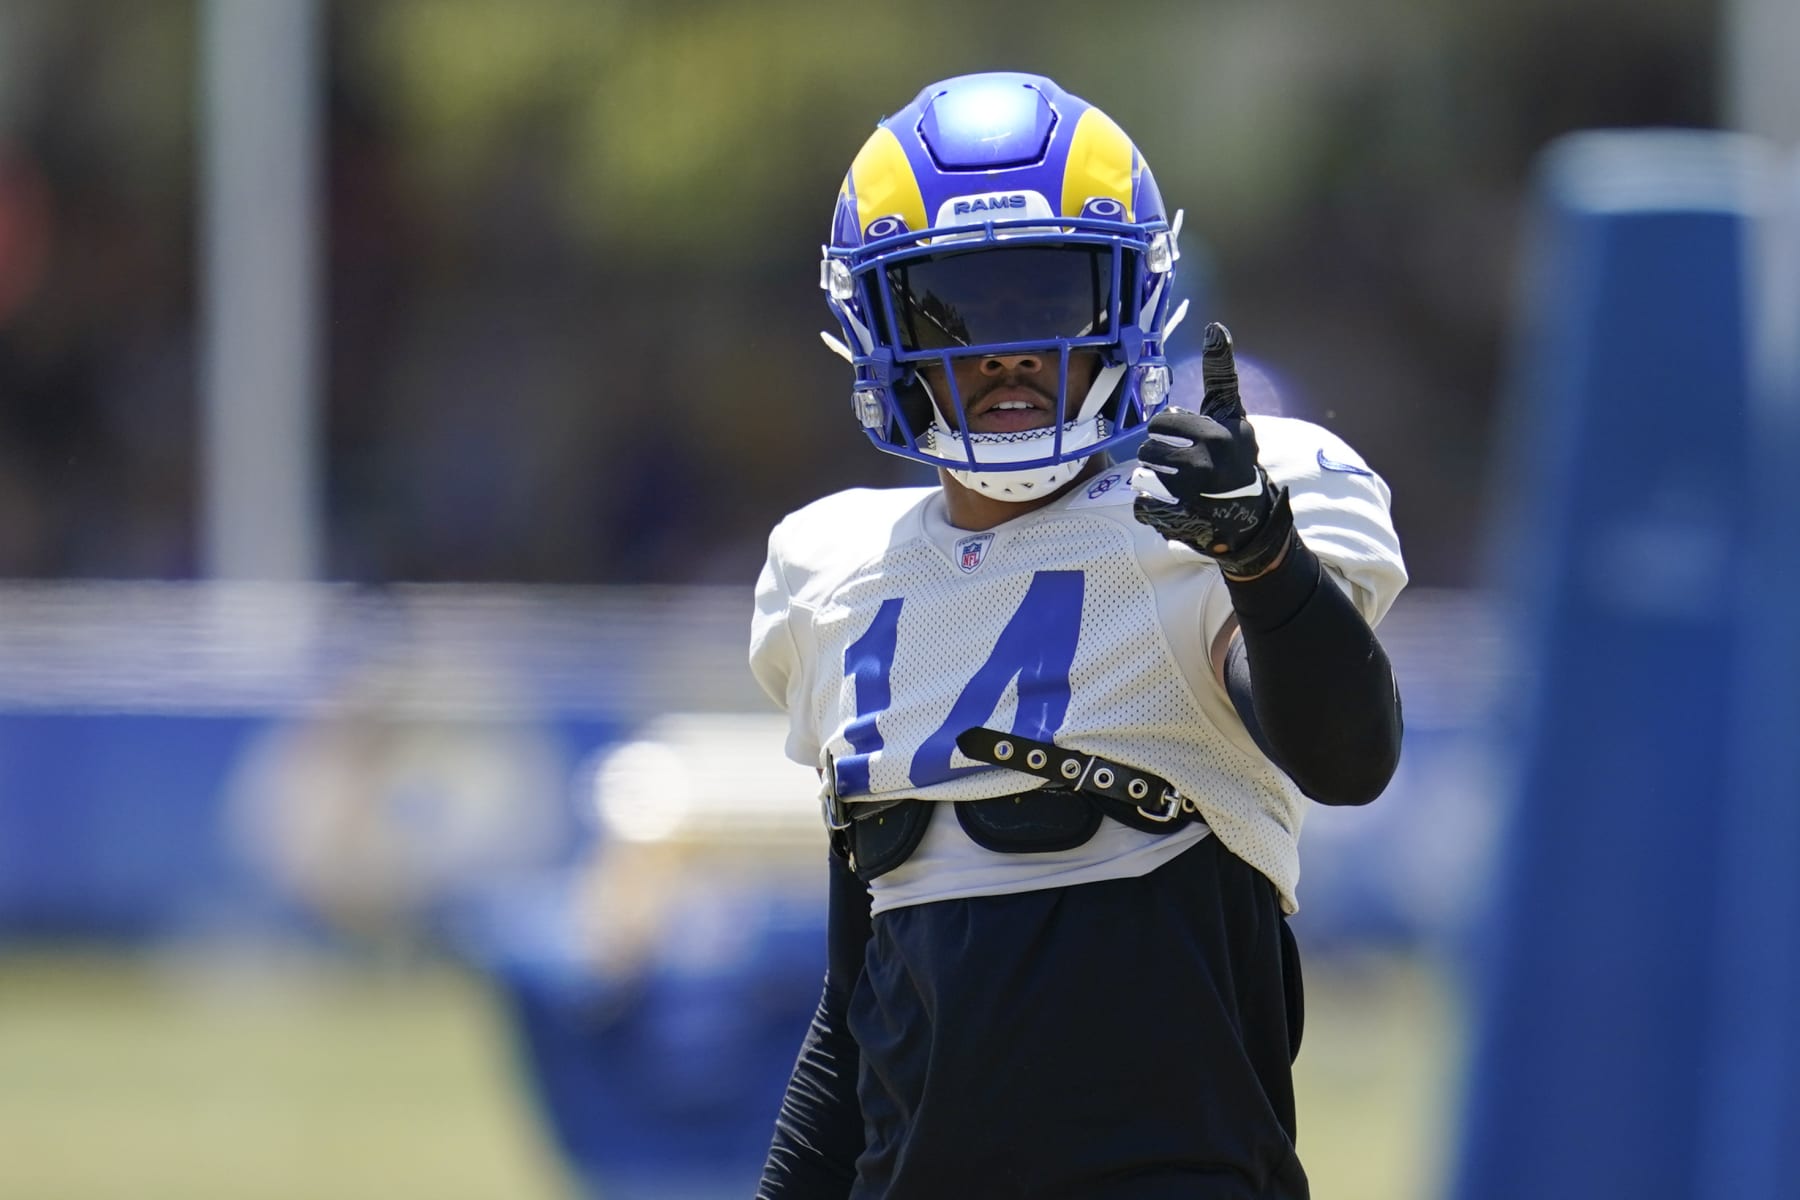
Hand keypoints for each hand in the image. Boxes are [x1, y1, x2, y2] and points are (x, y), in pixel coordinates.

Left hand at [1131, 322, 1289, 576]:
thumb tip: (1214, 326)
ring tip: (1172, 485)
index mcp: (1218, 433)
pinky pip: (1141, 507)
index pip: (1162, 422)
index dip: (1164, 429)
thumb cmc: (1235, 456)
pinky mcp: (1181, 521)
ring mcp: (1194, 495)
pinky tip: (1167, 505)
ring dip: (1150, 482)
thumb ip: (1220, 375)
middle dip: (1156, 457)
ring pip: (1142, 478)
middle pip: (1148, 451)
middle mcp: (1208, 463)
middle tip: (1175, 465)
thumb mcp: (1232, 415)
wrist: (1250, 516)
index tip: (1180, 437)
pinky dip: (1148, 507)